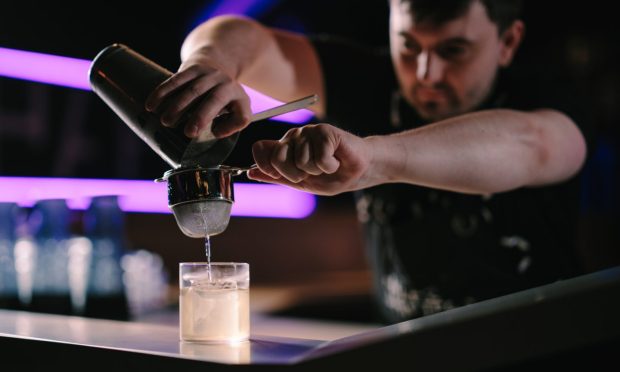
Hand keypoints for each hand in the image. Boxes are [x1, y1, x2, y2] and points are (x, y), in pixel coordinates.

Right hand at [144, 50, 250, 137]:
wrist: (217, 65)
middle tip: (187, 133)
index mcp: (240, 98)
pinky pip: (177, 80)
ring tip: (165, 122)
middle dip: (200, 117)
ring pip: (193, 90)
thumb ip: (232, 124)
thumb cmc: (225, 99)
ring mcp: (209, 74)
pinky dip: (163, 92)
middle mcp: (226, 84)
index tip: (215, 134)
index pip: (241, 115)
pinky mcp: (193, 68)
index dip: (231, 127)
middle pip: (215, 100)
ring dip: (178, 106)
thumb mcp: (236, 110)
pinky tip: (151, 105)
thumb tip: (217, 132)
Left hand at [247, 124, 372, 194]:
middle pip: (277, 158)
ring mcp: (307, 132)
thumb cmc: (331, 176)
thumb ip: (276, 176)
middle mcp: (293, 137)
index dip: (266, 166)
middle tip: (310, 173)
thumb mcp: (300, 182)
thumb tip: (250, 173)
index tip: (282, 175)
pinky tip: (336, 160)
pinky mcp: (324, 131)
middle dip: (294, 174)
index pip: (259, 150)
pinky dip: (330, 166)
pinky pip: (319, 158)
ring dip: (318, 171)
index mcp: (284, 148)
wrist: (358, 171)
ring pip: (301, 161)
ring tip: (327, 165)